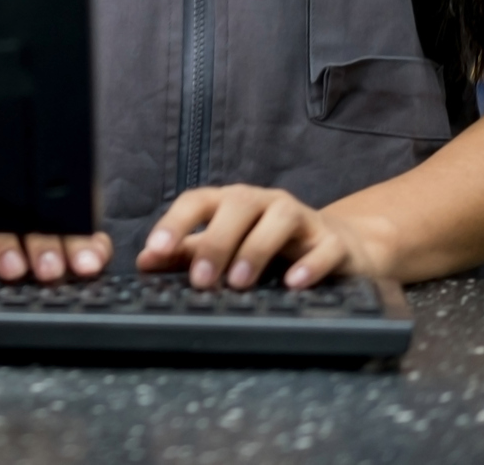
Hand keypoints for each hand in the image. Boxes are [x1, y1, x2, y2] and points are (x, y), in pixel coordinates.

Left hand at [136, 185, 386, 289]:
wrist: (340, 249)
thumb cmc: (272, 247)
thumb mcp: (227, 248)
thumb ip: (187, 254)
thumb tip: (143, 262)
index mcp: (233, 203)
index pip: (198, 201)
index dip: (175, 222)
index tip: (154, 251)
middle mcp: (266, 203)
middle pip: (239, 205)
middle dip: (216, 241)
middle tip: (201, 280)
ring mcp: (303, 218)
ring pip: (280, 219)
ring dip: (257, 249)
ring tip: (240, 282)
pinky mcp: (334, 242)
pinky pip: (324, 247)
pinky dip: (309, 264)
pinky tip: (293, 284)